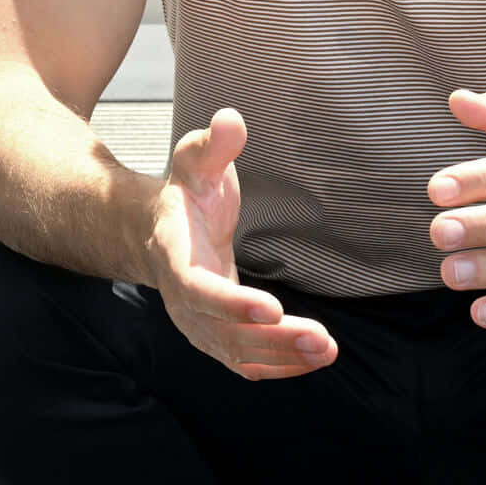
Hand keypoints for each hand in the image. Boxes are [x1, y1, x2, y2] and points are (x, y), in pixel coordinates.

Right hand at [147, 107, 338, 379]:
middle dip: (272, 339)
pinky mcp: (216, 337)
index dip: (232, 303)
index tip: (271, 309)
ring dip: (283, 356)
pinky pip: (246, 361)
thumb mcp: (196, 160)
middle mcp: (181, 299)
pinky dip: (280, 365)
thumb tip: (230, 119)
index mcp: (173, 255)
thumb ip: (214, 144)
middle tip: (319, 336)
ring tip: (326, 349)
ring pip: (238, 353)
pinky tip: (316, 358)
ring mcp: (197, 324)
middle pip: (223, 331)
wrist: (158, 230)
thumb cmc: (187, 193)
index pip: (197, 288)